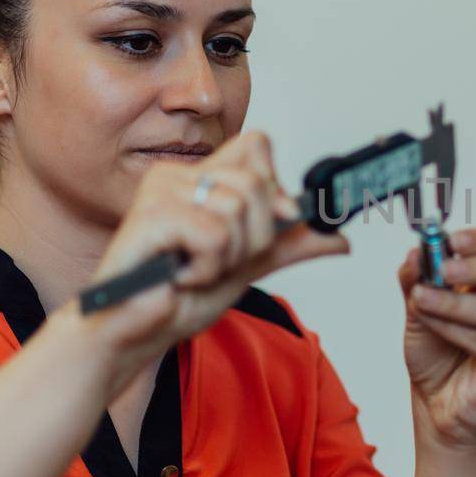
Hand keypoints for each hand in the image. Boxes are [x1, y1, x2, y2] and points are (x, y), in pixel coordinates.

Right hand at [81, 130, 348, 376]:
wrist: (136, 332)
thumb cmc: (179, 297)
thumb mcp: (248, 266)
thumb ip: (288, 245)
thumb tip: (339, 237)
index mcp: (204, 179)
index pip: (257, 144)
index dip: (275, 185)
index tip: (270, 222)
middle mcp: (182, 175)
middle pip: (258, 183)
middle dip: (253, 238)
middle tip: (217, 260)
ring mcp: (163, 190)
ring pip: (239, 209)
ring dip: (226, 258)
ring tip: (194, 269)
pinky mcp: (151, 214)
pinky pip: (214, 235)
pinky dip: (206, 269)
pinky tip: (178, 276)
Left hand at [397, 226, 475, 450]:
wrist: (436, 405)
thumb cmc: (438, 354)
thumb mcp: (419, 306)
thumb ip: (417, 278)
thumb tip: (417, 251)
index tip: (452, 239)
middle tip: (445, 266)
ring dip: (455, 302)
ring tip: (423, 300)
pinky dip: (455, 329)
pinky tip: (433, 326)